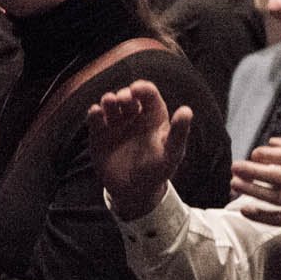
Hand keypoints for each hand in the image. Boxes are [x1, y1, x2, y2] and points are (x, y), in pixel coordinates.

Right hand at [86, 80, 191, 220]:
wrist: (136, 191)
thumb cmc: (159, 169)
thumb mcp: (172, 152)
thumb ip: (179, 132)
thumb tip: (186, 111)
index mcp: (153, 116)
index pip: (148, 95)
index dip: (143, 89)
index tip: (138, 89)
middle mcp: (134, 116)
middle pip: (128, 97)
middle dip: (125, 94)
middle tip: (124, 98)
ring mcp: (115, 124)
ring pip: (110, 105)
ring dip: (109, 100)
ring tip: (109, 101)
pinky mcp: (99, 135)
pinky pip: (95, 119)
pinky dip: (94, 113)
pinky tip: (96, 112)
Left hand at [231, 134, 280, 249]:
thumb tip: (273, 141)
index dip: (270, 154)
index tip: (254, 152)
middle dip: (255, 171)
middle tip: (236, 166)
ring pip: (277, 198)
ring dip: (252, 191)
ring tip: (234, 184)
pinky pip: (280, 219)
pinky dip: (261, 215)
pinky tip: (245, 209)